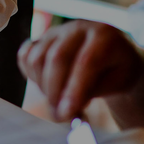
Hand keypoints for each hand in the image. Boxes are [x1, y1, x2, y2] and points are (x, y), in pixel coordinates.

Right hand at [17, 20, 143, 121]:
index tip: (67, 114)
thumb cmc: (118, 70)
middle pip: (57, 58)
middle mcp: (78, 28)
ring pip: (37, 58)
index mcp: (104, 34)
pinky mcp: (41, 38)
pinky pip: (25, 56)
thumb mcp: (117, 83)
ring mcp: (56, 31)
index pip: (86, 61)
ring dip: (43, 86)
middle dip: (55, 92)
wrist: (114, 54)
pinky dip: (30, 75)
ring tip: (59, 99)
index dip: (74, 89)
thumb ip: (90, 93)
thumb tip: (63, 110)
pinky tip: (47, 84)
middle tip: (59, 116)